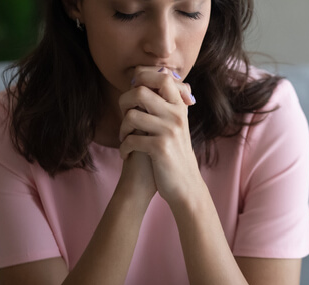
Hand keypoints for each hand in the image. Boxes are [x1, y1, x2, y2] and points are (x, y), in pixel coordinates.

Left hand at [117, 66, 203, 205]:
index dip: (142, 78)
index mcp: (180, 106)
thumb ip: (164, 103)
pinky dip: (124, 147)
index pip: (162, 76)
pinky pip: (131, 139)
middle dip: (124, 103)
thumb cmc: (174, 153)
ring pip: (131, 115)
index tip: (133, 92)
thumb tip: (141, 79)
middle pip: (140, 91)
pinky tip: (127, 153)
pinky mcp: (160, 148)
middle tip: (125, 116)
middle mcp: (177, 115)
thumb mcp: (175, 125)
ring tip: (125, 138)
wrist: (185, 185)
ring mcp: (169, 131)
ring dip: (122, 129)